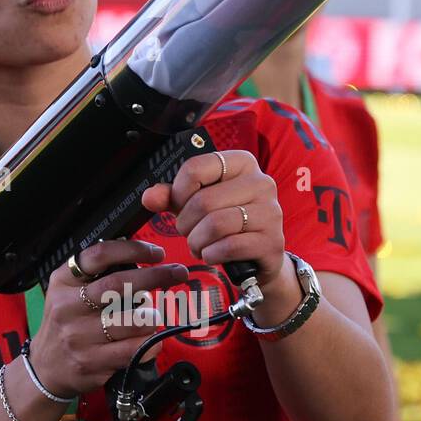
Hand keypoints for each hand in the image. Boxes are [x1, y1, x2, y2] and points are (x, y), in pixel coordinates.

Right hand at [27, 239, 188, 398]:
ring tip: (152, 318)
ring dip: (152, 317)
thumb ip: (97, 275)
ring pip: (133, 320)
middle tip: (178, 273)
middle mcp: (68, 307)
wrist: (46, 368)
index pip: (100, 256)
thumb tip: (140, 259)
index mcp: (63, 282)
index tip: (157, 253)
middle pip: (120, 284)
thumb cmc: (67, 324)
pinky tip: (151, 341)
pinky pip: (134, 350)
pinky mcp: (91, 362)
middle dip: (156, 276)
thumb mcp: (69, 292)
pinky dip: (151, 344)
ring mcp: (79, 336)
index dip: (133, 250)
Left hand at [141, 150, 285, 290]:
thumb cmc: (227, 224)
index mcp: (242, 163)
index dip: (178, 192)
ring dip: (197, 241)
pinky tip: (213, 255)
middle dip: (186, 224)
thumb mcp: (197, 205)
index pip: (196, 167)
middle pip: (203, 200)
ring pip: (216, 224)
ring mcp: (270, 212)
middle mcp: (261, 182)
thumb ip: (172, 197)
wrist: (259, 257)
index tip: (179, 206)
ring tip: (199, 246)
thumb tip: (149, 197)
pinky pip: (229, 246)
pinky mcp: (271, 241)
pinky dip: (212, 254)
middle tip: (188, 233)